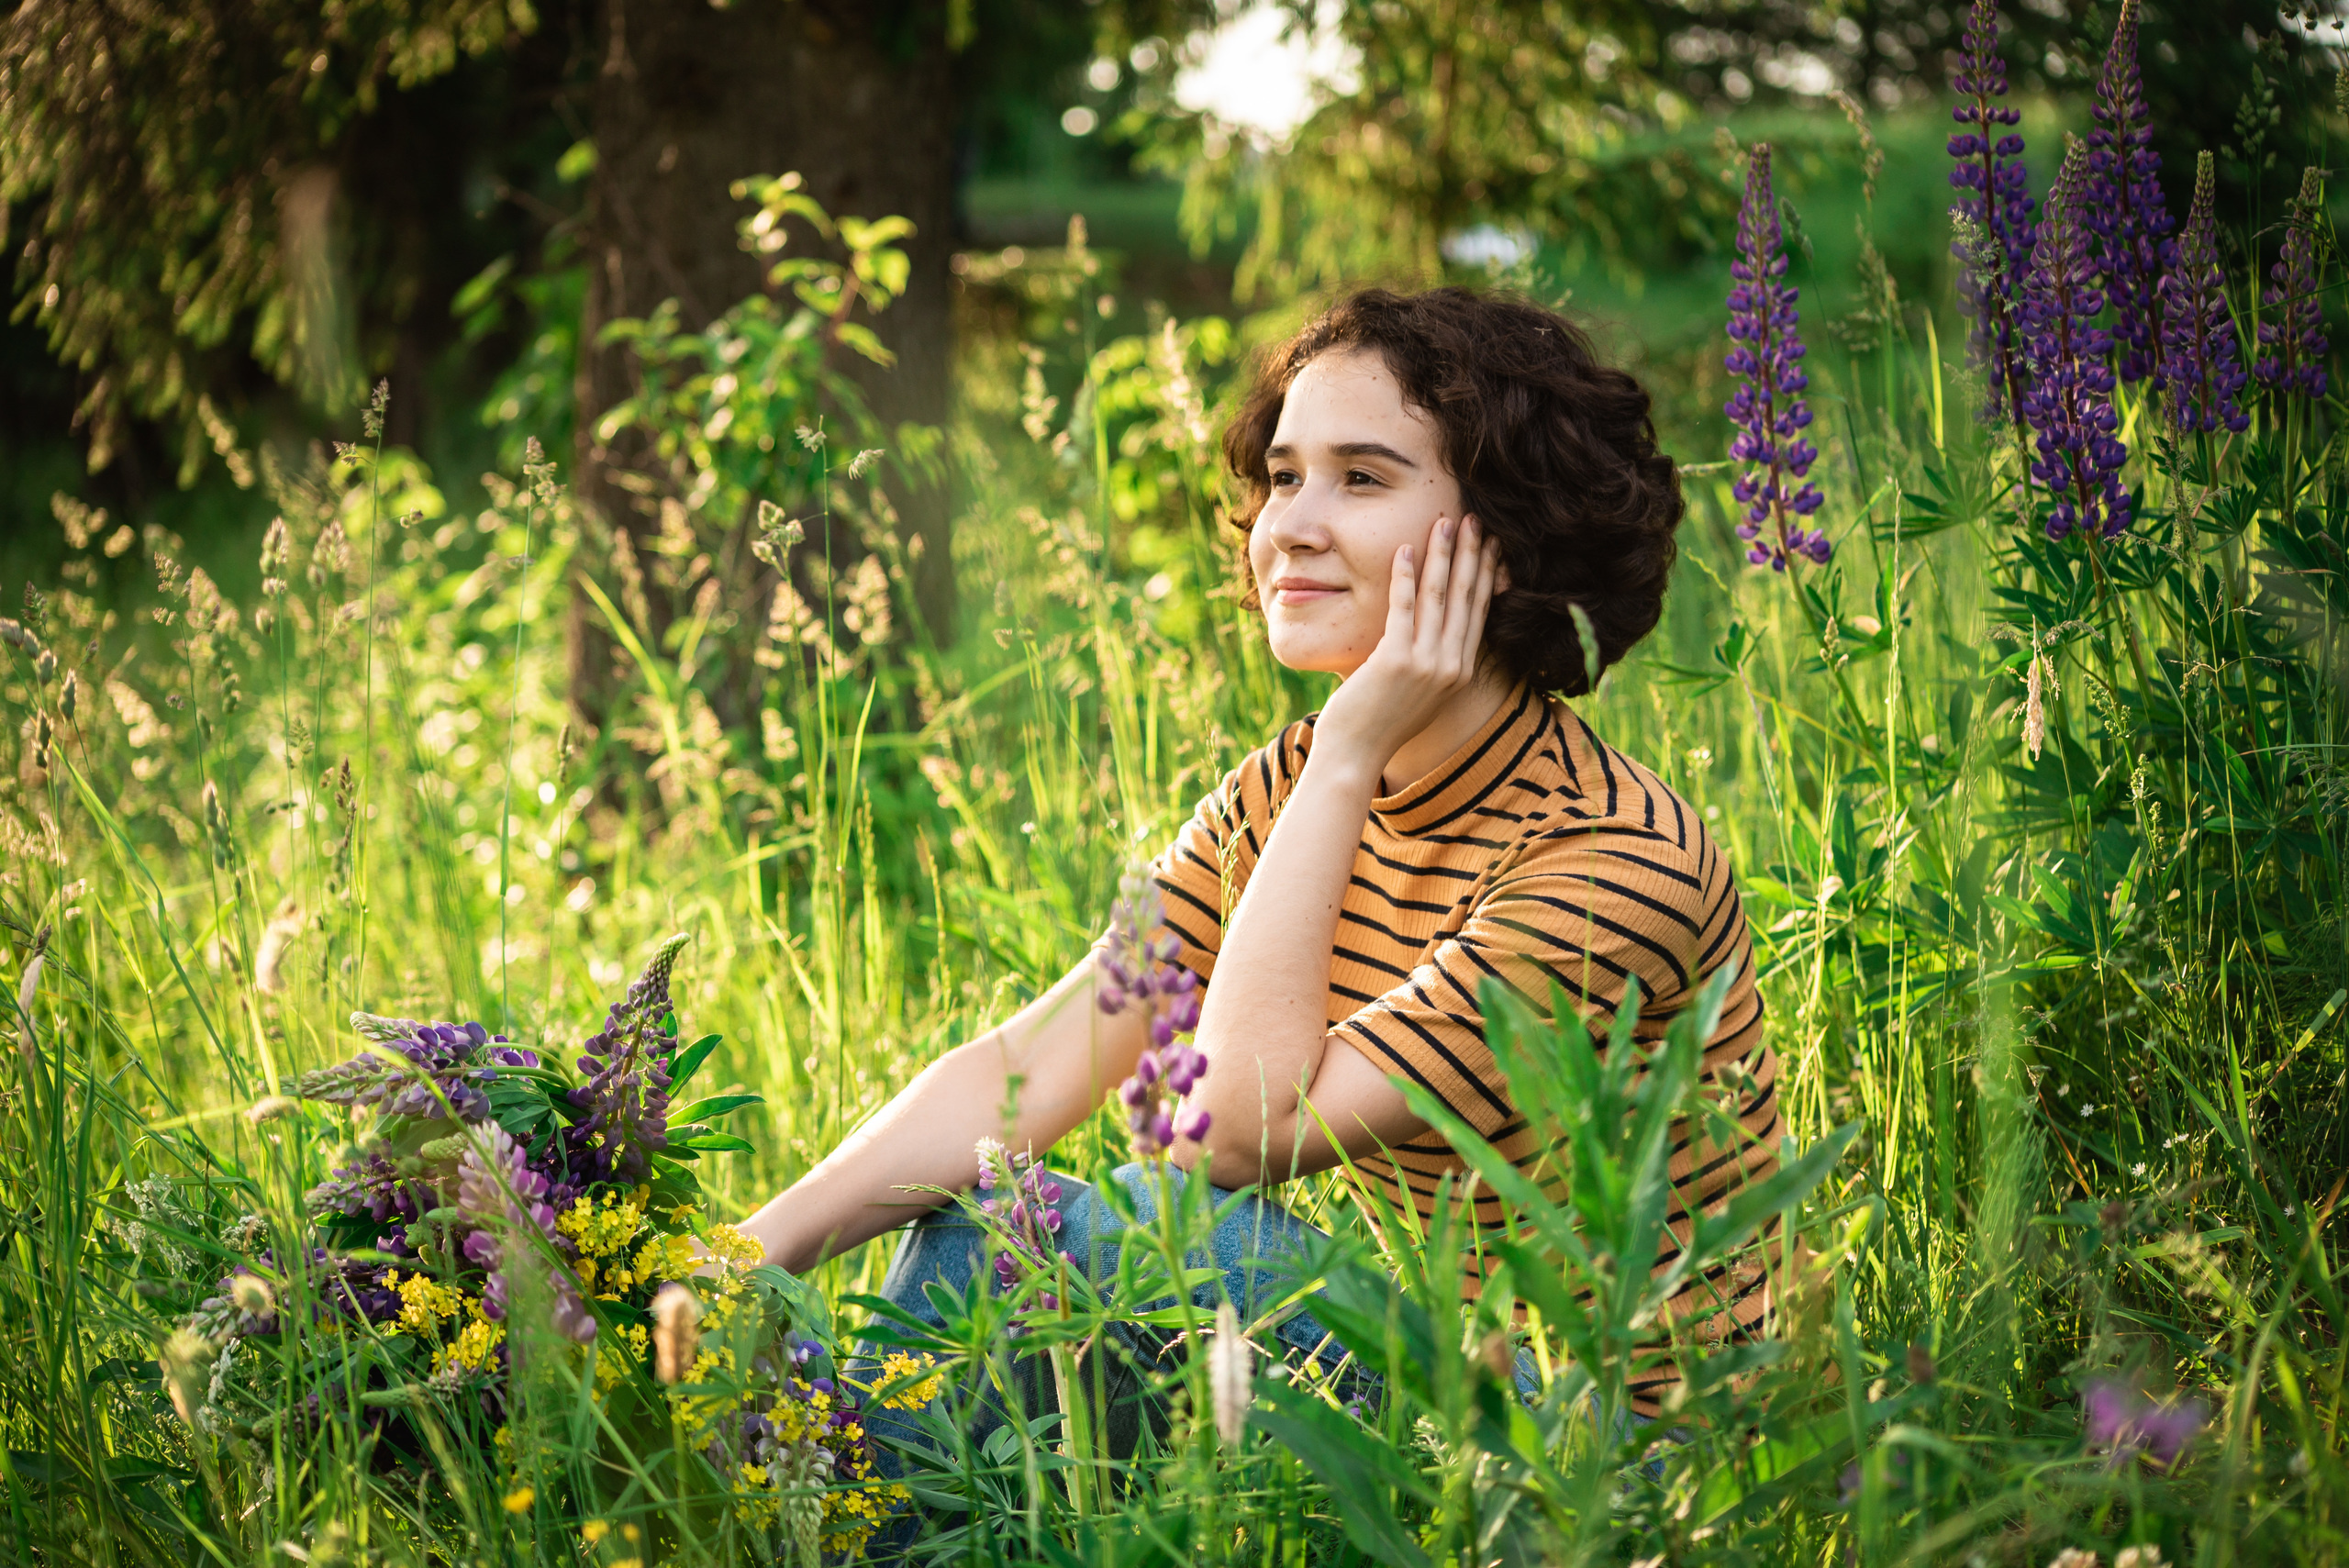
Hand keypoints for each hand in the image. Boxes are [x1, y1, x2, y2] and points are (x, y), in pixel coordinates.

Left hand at [1314, 514, 1501, 775]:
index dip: (1486, 575)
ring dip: (1442, 556)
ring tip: (1445, 523)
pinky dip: (1405, 578)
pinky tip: (1404, 551)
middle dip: (1472, 555)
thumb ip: (1432, 661)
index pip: (1479, 612)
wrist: (1356, 754)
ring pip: (1439, 598)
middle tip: (1476, 520)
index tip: (1492, 544)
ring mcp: (1427, 666)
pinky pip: (1403, 610)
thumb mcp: (1419, 690)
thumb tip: (1433, 630)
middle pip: (1466, 598)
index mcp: (1461, 672)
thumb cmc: (1379, 721)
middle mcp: (1452, 667)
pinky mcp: (1396, 662)